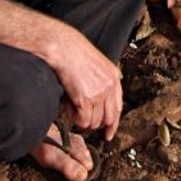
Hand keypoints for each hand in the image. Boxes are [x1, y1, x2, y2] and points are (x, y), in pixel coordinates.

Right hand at [44, 22, 123, 138]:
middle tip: (82, 117)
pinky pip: (83, 121)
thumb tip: (98, 103)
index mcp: (113, 76)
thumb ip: (101, 81)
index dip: (113, 124)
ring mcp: (99, 92)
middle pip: (108, 118)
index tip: (108, 134)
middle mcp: (110, 85)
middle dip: (95, 123)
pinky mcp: (86, 98)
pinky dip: (74, 118)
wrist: (62, 46)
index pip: (118, 107)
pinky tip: (68, 106)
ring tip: (72, 105)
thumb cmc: (73, 52)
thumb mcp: (95, 64)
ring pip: (94, 122)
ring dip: (82, 119)